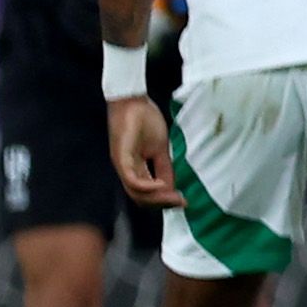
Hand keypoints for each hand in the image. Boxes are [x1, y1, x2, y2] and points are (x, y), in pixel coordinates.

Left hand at [108, 94, 179, 208]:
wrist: (133, 102)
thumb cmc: (144, 121)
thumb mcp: (160, 148)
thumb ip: (164, 168)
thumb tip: (172, 186)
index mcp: (135, 169)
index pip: (147, 194)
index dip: (165, 201)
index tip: (184, 202)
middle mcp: (127, 170)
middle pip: (141, 198)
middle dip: (162, 204)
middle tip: (181, 202)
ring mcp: (123, 164)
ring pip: (136, 193)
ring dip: (156, 198)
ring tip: (174, 196)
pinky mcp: (122, 157)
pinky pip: (131, 179)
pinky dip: (147, 186)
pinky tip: (161, 185)